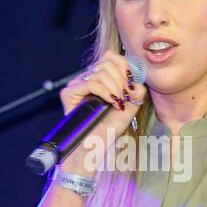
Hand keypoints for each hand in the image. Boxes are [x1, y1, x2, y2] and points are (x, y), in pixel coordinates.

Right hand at [58, 51, 146, 174]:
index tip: (131, 84)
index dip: (124, 66)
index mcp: (99, 80)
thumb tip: (137, 77)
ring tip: (118, 104)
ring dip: (115, 88)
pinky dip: (106, 92)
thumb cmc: (109, 131)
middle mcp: (86, 79)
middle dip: (121, 79)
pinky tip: (112, 103)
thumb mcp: (130, 107)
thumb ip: (136, 90)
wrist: (94, 148)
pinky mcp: (69, 93)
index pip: (110, 58)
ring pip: (100, 72)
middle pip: (107, 62)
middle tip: (124, 97)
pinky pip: (91, 83)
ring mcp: (76, 85)